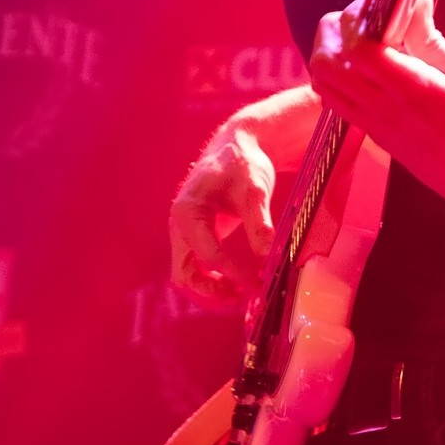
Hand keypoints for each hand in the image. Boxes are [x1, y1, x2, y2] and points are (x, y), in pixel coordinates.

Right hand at [169, 125, 275, 307]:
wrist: (236, 147)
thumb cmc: (243, 163)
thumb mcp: (254, 188)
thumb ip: (258, 220)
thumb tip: (265, 254)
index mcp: (187, 210)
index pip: (207, 254)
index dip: (232, 272)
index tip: (257, 282)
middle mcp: (179, 224)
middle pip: (184, 273)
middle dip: (211, 291)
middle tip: (243, 297)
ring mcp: (184, 232)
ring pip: (186, 274)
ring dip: (209, 290)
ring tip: (240, 294)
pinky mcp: (195, 236)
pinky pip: (196, 267)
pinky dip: (211, 280)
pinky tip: (236, 283)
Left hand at [309, 0, 444, 219]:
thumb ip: (433, 41)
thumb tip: (416, 2)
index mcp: (415, 90)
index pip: (359, 51)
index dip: (357, 19)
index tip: (375, 4)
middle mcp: (386, 108)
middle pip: (327, 64)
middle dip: (333, 31)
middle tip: (359, 18)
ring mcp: (374, 123)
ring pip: (323, 83)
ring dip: (330, 53)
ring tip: (358, 38)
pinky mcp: (371, 133)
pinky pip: (335, 100)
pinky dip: (335, 75)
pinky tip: (362, 64)